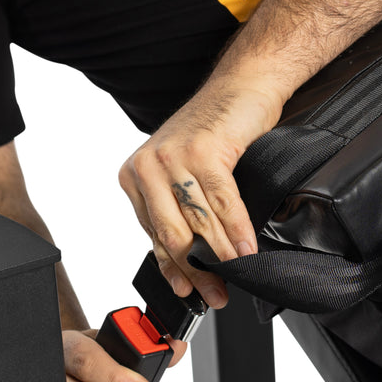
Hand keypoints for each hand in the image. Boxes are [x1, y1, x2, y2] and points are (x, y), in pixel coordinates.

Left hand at [118, 79, 283, 306]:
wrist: (242, 87)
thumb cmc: (217, 129)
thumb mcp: (184, 171)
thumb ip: (178, 209)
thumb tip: (191, 260)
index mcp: (134, 175)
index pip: (152, 235)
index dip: (174, 269)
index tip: (190, 292)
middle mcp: (147, 166)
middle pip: (173, 233)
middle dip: (197, 270)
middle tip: (216, 294)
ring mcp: (173, 158)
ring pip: (199, 221)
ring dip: (221, 256)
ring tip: (236, 276)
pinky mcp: (204, 152)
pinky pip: (222, 203)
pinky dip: (237, 231)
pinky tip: (247, 249)